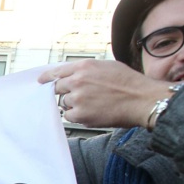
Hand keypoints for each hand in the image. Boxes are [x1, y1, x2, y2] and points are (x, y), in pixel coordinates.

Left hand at [37, 60, 168, 128]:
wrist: (142, 99)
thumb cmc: (129, 83)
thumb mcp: (107, 66)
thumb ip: (87, 70)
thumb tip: (73, 75)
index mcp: (84, 67)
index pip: (56, 71)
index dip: (47, 77)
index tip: (41, 81)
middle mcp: (77, 81)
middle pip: (57, 88)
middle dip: (65, 92)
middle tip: (78, 96)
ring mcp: (77, 98)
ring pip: (65, 103)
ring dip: (74, 104)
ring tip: (94, 104)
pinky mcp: (80, 114)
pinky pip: (70, 116)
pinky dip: (78, 116)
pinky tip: (93, 112)